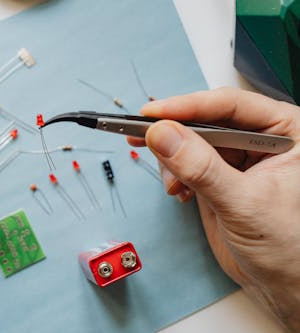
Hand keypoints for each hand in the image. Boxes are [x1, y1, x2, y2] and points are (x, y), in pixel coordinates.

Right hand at [128, 87, 299, 331]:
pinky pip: (185, 162)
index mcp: (286, 132)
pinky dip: (173, 174)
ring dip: (172, 159)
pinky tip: (179, 191)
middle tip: (144, 136)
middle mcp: (261, 140)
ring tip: (174, 184)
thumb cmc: (289, 247)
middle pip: (206, 119)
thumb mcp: (243, 203)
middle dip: (174, 134)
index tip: (153, 114)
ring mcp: (237, 158)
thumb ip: (201, 168)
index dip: (188, 107)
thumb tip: (164, 135)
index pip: (231, 106)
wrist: (282, 284)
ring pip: (191, 141)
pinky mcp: (218, 176)